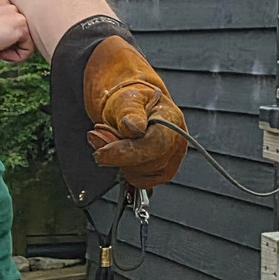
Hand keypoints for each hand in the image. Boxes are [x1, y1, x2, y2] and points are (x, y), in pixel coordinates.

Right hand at [0, 0, 34, 62]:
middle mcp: (6, 4)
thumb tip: (9, 36)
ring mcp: (15, 12)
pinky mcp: (21, 24)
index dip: (1, 38)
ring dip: (9, 50)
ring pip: (24, 41)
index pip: (11, 24)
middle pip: (20, 32)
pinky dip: (13, 57)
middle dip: (8, 43)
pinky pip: (27, 49)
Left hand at [83, 36, 187, 188]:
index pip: (155, 146)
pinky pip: (142, 181)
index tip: (101, 154)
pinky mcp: (162, 170)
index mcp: (172, 121)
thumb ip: (129, 113)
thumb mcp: (126, 98)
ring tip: (114, 140)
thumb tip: (134, 128)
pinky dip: (126, 170)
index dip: (126, 153)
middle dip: (118, 153)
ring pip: (142, 175)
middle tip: (102, 133)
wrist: (132, 103)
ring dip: (121, 161)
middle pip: (147, 163)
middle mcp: (177, 142)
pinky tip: (122, 153)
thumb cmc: (131, 98)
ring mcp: (172, 158)